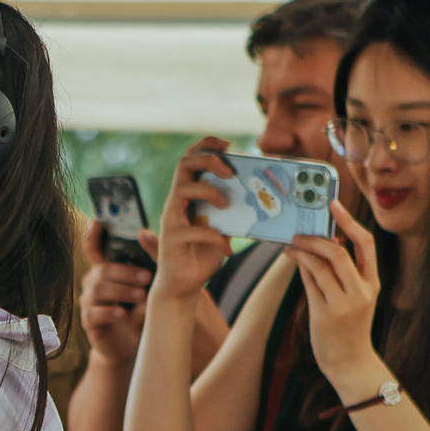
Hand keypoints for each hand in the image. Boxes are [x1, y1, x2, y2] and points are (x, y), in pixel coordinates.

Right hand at [78, 222, 154, 362]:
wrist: (130, 346)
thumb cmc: (139, 312)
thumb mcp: (149, 288)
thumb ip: (149, 263)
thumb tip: (146, 233)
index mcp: (106, 271)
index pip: (94, 249)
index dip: (92, 235)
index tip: (97, 221)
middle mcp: (94, 283)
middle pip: (102, 270)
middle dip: (125, 272)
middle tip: (147, 277)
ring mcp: (89, 302)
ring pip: (98, 289)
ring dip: (121, 291)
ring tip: (140, 296)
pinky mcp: (89, 322)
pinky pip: (93, 313)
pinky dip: (109, 312)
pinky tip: (122, 313)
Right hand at [150, 138, 237, 301]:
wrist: (183, 286)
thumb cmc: (202, 254)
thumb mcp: (222, 227)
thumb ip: (232, 212)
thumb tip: (257, 197)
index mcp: (187, 196)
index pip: (190, 159)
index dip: (207, 146)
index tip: (228, 145)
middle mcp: (176, 203)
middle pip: (183, 165)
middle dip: (209, 160)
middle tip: (230, 171)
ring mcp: (172, 220)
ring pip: (182, 190)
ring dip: (208, 191)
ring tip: (226, 204)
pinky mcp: (172, 240)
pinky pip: (194, 230)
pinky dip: (216, 237)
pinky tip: (227, 248)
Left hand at [287, 202, 385, 395]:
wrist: (350, 362)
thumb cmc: (348, 326)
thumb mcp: (355, 297)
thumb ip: (343, 271)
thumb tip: (327, 241)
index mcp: (373, 283)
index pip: (366, 244)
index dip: (349, 221)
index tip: (334, 205)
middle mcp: (361, 291)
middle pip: (339, 252)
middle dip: (317, 238)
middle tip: (300, 232)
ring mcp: (344, 303)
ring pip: (320, 266)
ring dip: (302, 251)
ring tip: (291, 245)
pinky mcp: (325, 314)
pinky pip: (310, 282)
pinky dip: (300, 266)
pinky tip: (292, 258)